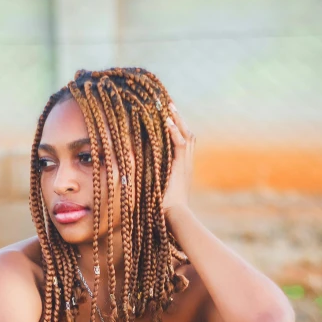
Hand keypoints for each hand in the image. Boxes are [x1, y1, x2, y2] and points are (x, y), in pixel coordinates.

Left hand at [162, 102, 195, 222]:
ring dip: (177, 121)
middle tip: (169, 105)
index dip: (177, 129)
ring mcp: (186, 165)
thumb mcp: (156, 190)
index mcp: (182, 168)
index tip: (167, 117)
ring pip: (186, 136)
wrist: (175, 216)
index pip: (183, 143)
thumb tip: (133, 178)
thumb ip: (150, 180)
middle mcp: (186, 164)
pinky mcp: (182, 167)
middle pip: (188, 135)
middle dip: (179, 120)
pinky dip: (174, 133)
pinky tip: (167, 122)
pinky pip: (180, 145)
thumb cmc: (164, 209)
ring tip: (169, 107)